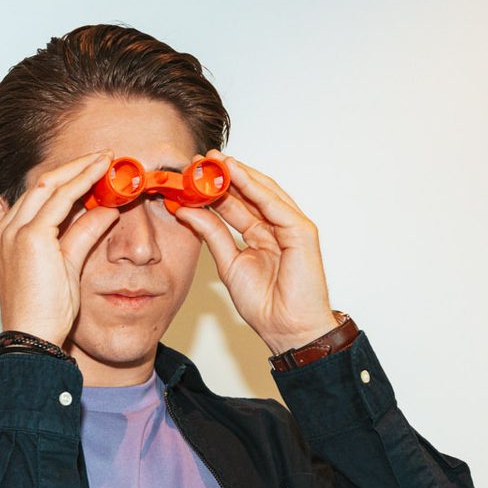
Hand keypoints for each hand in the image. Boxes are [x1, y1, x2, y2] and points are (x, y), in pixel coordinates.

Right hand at [0, 150, 122, 346]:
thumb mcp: (67, 266)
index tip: (91, 171)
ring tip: (107, 159)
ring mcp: (15, 231)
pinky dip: (83, 182)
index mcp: (6, 236)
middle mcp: (5, 229)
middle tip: (103, 157)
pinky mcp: (31, 237)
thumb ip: (82, 235)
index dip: (66, 180)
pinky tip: (101, 175)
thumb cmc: (44, 313)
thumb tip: (106, 211)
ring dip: (81, 168)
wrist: (32, 337)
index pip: (37, 197)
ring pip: (50, 185)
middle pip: (41, 184)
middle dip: (74, 167)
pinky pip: (62, 199)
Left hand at [172, 152, 339, 355]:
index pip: (236, 205)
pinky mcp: (302, 231)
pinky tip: (237, 175)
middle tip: (200, 160)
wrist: (286, 328)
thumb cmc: (264, 303)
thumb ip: (211, 234)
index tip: (191, 176)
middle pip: (249, 194)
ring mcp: (291, 227)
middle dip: (225, 176)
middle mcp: (275, 227)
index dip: (214, 190)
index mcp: (260, 235)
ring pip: (264, 193)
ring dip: (240, 175)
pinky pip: (276, 205)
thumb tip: (186, 210)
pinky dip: (256, 188)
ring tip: (216, 161)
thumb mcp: (228, 263)